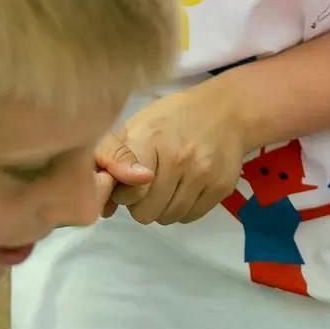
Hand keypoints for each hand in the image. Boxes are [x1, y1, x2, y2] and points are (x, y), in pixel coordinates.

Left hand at [96, 79, 264, 225]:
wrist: (225, 110)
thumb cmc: (171, 119)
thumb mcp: (134, 127)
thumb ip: (110, 161)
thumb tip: (105, 207)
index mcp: (150, 139)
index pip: (130, 191)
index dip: (123, 192)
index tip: (128, 181)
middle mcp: (178, 158)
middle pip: (146, 212)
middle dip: (142, 203)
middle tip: (149, 184)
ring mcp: (203, 174)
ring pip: (168, 218)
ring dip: (162, 207)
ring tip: (167, 185)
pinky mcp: (221, 186)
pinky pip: (190, 217)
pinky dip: (183, 208)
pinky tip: (185, 188)